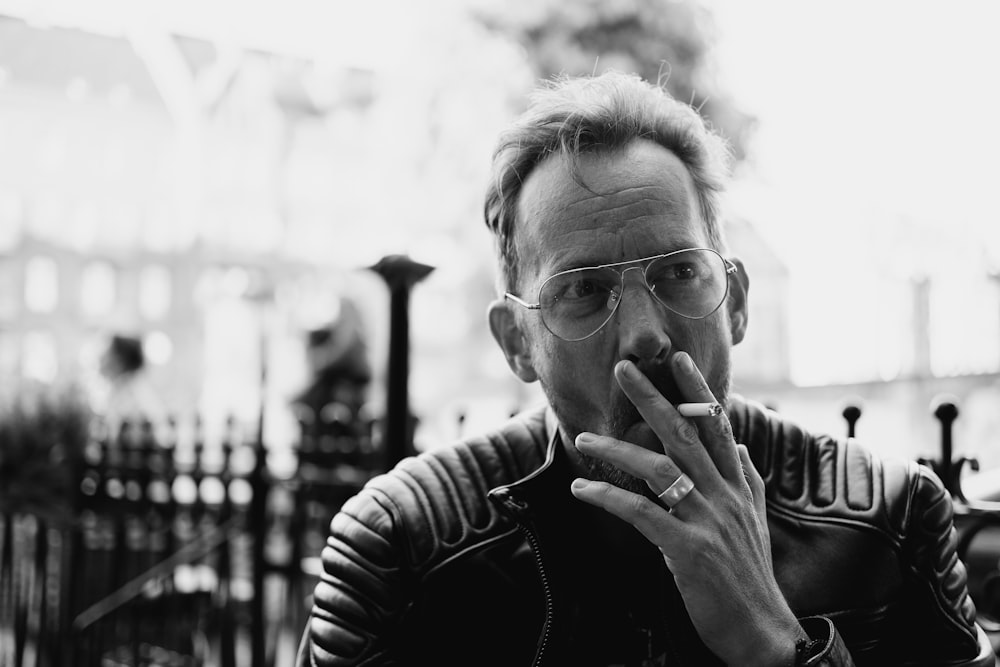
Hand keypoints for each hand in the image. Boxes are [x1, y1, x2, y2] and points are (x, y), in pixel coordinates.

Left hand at [570, 351, 803, 666]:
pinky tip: (581, 490)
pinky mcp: (689, 550)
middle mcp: (725, 496)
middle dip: (653, 397)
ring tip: (582, 439)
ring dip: (616, 450)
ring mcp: (708, 521)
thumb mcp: (757, 522)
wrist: (764, 632)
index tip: (679, 358)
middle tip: (622, 368)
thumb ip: (749, 481)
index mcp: (738, 486)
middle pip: (686, 434)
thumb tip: (738, 447)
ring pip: (659, 469)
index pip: (719, 426)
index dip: (699, 390)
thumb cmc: (752, 578)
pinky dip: (609, 498)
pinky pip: (642, 514)